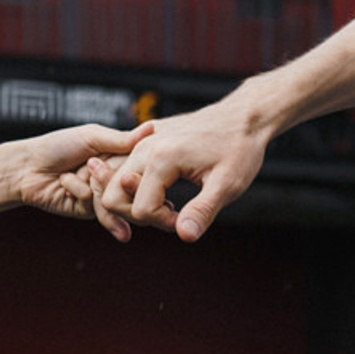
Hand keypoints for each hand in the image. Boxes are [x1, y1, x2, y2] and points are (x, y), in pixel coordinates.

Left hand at [0, 124, 150, 235]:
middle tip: (91, 164)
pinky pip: (92, 204)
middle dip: (111, 175)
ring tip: (79, 171)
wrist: (27, 167)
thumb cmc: (56, 146)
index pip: (141, 165)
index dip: (137, 164)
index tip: (129, 158)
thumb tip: (151, 130)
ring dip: (93, 184)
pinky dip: (76, 189)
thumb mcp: (91, 136)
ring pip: (113, 198)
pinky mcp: (87, 211)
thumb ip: (122, 140)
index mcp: (116, 158)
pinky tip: (64, 182)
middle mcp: (111, 178)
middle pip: (130, 185)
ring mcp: (100, 196)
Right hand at [109, 95, 271, 241]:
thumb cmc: (239, 148)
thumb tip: (185, 236)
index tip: (187, 217)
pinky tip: (164, 193)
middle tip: (171, 214)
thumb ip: (202, 211)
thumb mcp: (228, 184)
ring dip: (134, 202)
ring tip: (168, 204)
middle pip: (112, 197)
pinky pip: (123, 170)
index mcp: (160, 158)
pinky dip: (135, 189)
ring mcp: (141, 143)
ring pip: (113, 184)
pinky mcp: (145, 142)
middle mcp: (143, 148)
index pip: (141, 210)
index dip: (163, 223)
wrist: (243, 117)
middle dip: (137, 215)